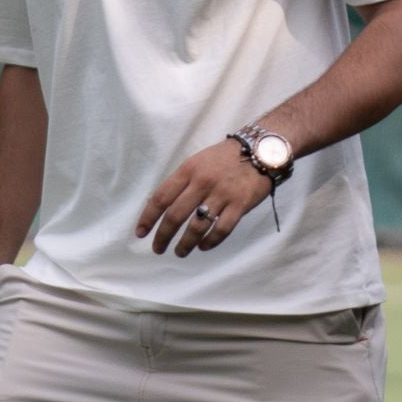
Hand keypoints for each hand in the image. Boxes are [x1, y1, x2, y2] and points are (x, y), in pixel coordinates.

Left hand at [135, 139, 272, 256]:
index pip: (161, 197)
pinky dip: (210, 242)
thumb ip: (182, 182)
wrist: (260, 150)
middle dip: (163, 236)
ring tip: (179, 252)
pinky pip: (221, 230)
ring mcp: (221, 195)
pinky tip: (203, 247)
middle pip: (176, 215)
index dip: (148, 217)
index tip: (141, 232)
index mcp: (188, 170)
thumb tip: (162, 206)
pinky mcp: (240, 205)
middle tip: (157, 248)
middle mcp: (202, 183)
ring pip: (197, 226)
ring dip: (185, 244)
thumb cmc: (224, 157)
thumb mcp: (198, 162)